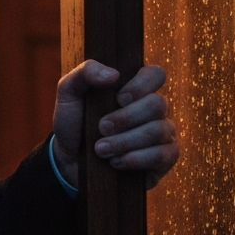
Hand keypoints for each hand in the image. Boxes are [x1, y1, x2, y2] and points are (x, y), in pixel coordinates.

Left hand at [52, 61, 179, 189]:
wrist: (69, 160)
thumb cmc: (74, 122)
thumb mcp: (69, 91)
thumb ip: (86, 72)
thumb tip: (114, 74)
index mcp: (135, 88)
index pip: (155, 74)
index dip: (140, 85)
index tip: (118, 98)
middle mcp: (153, 109)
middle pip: (158, 104)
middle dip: (126, 118)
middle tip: (102, 127)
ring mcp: (162, 133)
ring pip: (159, 131)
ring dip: (126, 141)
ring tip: (101, 149)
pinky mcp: (164, 159)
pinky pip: (165, 155)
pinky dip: (137, 159)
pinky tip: (116, 162)